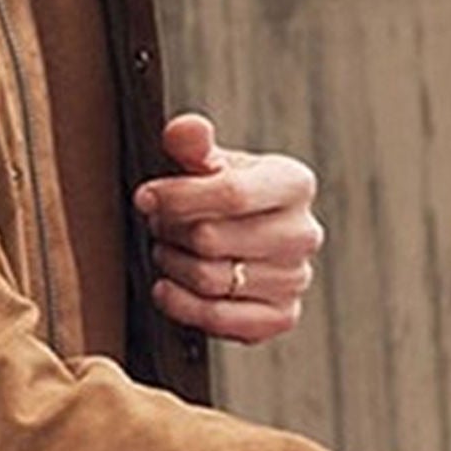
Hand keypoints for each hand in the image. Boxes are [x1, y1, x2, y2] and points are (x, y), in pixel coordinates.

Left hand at [133, 113, 322, 343]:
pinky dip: (183, 306)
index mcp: (294, 183)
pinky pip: (220, 319)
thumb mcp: (210, 162)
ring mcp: (296, 278)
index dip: (178, 197)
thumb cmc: (226, 194)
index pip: (231, 193)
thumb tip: (185, 131)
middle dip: (171, 232)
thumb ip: (193, 144)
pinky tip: (168, 288)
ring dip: (173, 266)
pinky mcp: (283, 315)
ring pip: (209, 280)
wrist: (249, 234)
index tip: (145, 197)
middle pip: (211, 239)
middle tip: (159, 226)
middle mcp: (304, 233)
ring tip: (168, 251)